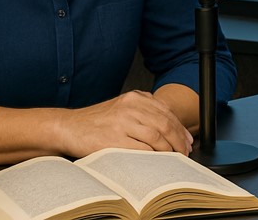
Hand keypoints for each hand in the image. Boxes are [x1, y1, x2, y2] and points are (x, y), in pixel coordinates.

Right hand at [56, 90, 193, 157]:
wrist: (69, 127)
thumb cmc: (96, 121)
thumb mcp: (123, 107)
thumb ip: (144, 111)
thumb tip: (170, 126)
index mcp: (135, 98)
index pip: (167, 112)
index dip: (181, 128)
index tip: (188, 140)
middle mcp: (130, 107)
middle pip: (166, 124)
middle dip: (179, 140)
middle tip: (185, 151)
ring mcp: (122, 122)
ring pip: (157, 136)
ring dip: (170, 149)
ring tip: (174, 157)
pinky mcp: (114, 139)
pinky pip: (142, 148)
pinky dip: (154, 155)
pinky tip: (158, 160)